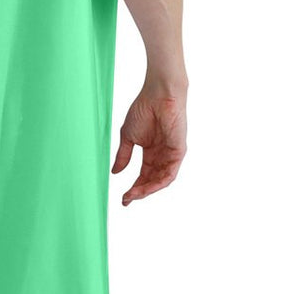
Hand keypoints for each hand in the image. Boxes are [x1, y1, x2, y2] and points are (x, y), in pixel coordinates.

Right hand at [112, 82, 186, 205]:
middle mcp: (162, 156)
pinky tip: (147, 188)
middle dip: (139, 192)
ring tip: (134, 195)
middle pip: (152, 181)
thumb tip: (115, 172)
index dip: (134, 188)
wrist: (158, 95)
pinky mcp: (178, 152)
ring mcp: (171, 155)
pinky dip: (158, 183)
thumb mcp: (128, 137)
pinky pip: (170, 174)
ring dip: (147, 190)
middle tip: (127, 199)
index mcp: (151, 152)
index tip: (123, 198)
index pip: (143, 175)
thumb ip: (123, 156)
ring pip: (161, 180)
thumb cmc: (144, 109)